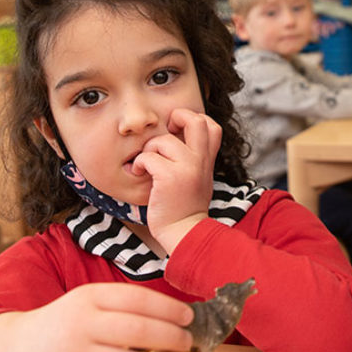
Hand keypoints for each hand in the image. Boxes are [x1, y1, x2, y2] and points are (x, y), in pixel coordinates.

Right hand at [0, 283, 193, 351]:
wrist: (15, 349)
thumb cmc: (65, 323)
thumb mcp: (87, 302)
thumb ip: (123, 306)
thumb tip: (174, 317)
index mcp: (88, 298)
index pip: (137, 299)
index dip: (169, 308)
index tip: (188, 317)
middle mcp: (79, 326)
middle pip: (137, 331)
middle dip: (171, 338)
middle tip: (187, 342)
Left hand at [132, 107, 218, 252]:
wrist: (184, 233)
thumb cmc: (185, 207)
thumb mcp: (199, 179)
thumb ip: (194, 159)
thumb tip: (176, 138)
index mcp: (207, 160)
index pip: (211, 125)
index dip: (194, 119)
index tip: (179, 131)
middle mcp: (200, 161)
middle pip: (195, 120)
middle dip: (177, 118)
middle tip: (166, 133)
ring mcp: (186, 168)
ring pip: (163, 140)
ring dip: (149, 149)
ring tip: (147, 164)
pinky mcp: (169, 178)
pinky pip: (148, 157)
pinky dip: (139, 164)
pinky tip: (140, 173)